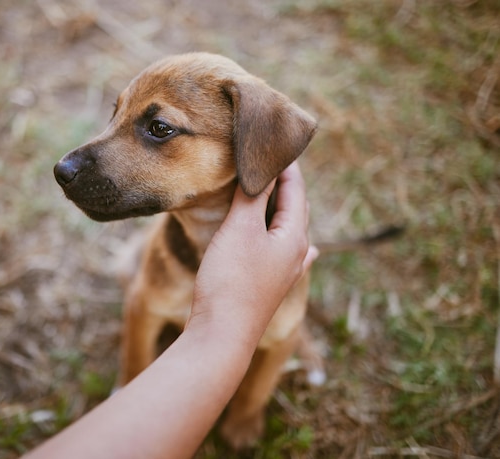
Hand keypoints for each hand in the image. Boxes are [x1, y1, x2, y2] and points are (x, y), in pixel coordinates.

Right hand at [188, 162, 317, 342]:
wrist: (221, 335)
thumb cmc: (231, 280)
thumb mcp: (241, 229)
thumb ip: (254, 196)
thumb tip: (264, 168)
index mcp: (295, 237)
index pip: (296, 190)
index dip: (286, 165)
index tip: (276, 142)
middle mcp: (296, 254)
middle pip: (296, 209)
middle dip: (285, 184)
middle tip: (269, 162)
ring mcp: (284, 272)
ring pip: (290, 230)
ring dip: (281, 208)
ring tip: (273, 193)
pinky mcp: (268, 285)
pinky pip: (282, 250)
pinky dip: (280, 235)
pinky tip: (295, 246)